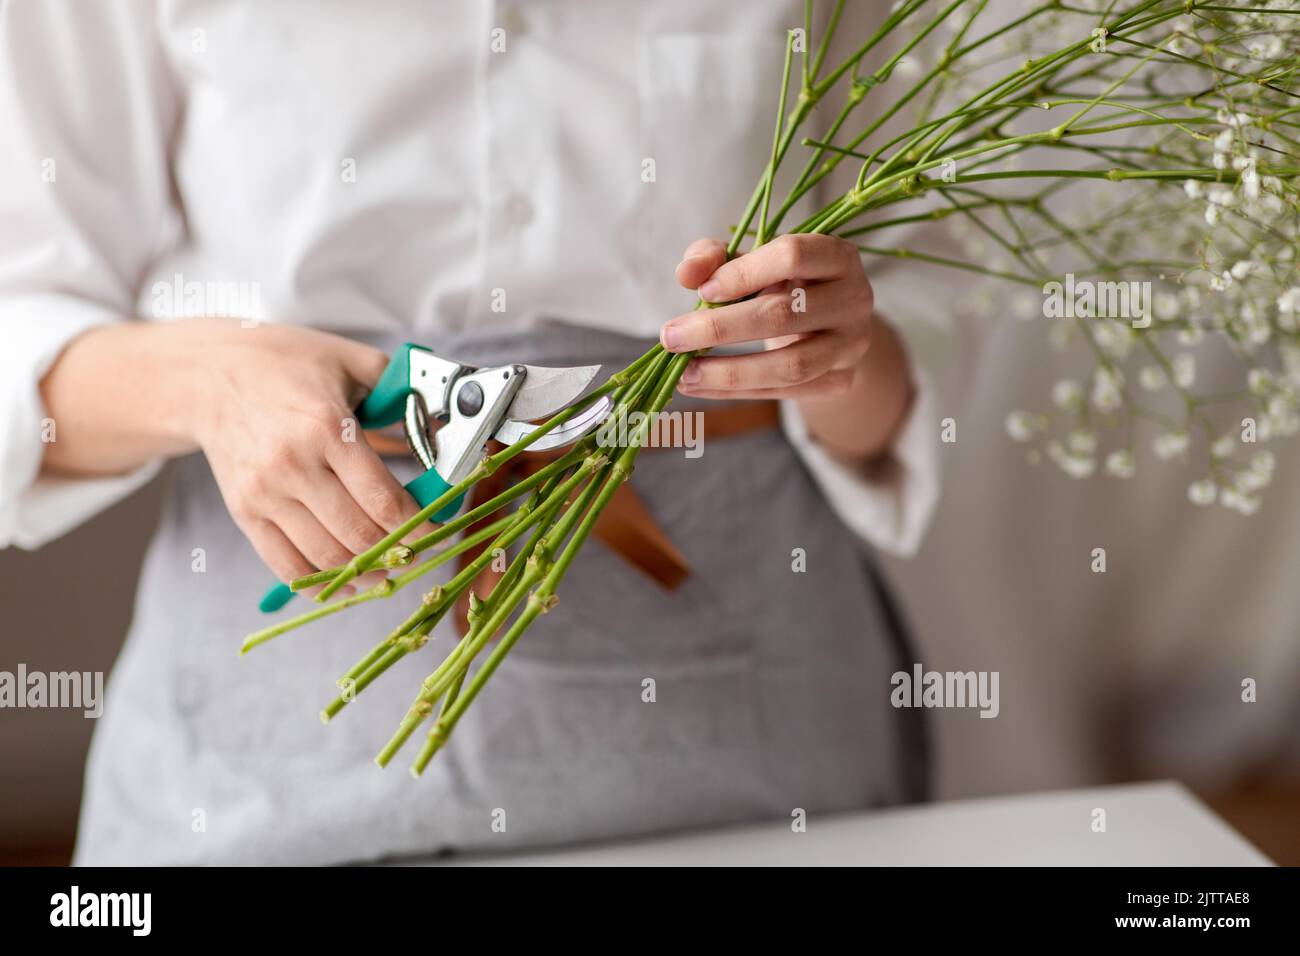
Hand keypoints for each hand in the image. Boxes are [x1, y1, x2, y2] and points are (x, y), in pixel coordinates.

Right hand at [190, 321, 432, 594]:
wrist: (207, 375)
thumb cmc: (285, 363)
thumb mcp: (349, 360)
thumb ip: (402, 390)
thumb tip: (443, 425)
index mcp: (326, 428)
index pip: (383, 499)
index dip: (420, 526)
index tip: (439, 532)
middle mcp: (293, 465)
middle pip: (359, 534)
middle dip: (398, 551)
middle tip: (419, 551)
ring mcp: (265, 493)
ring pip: (327, 556)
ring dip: (365, 573)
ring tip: (389, 570)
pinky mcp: (244, 512)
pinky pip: (285, 565)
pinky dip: (321, 582)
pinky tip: (346, 581)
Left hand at [659, 234, 873, 398]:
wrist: (827, 323)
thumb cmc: (783, 282)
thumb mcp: (751, 260)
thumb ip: (715, 257)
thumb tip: (687, 274)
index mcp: (837, 255)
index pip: (792, 256)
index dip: (743, 273)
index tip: (702, 291)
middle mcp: (854, 299)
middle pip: (784, 315)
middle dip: (719, 329)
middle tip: (671, 337)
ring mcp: (851, 345)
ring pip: (790, 366)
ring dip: (729, 373)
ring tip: (684, 374)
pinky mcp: (840, 380)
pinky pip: (784, 392)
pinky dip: (736, 392)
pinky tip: (701, 386)